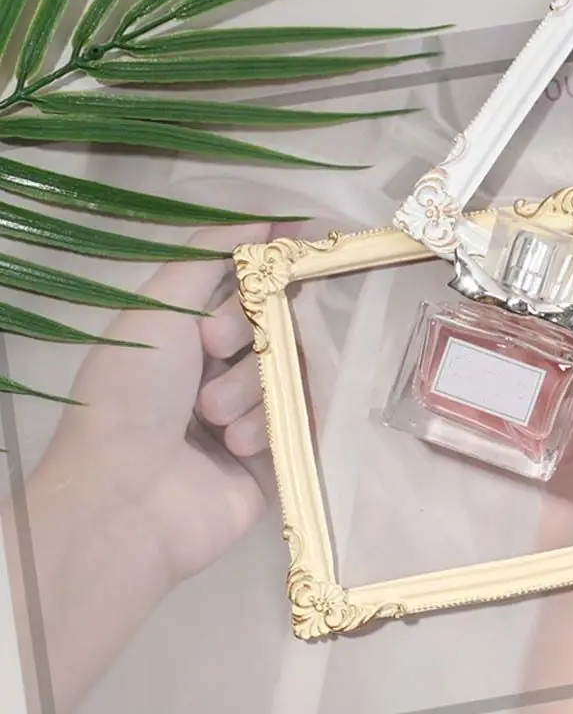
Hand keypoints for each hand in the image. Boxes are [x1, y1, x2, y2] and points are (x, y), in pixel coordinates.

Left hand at [19, 222, 283, 713]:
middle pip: (278, 328)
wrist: (129, 498)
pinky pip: (303, 421)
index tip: (286, 260)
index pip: (252, 287)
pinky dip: (270, 427)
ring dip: (252, 389)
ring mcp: (252, 414)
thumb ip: (210, 254)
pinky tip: (236, 446)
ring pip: (290, 374)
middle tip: (212, 349)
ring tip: (212, 419)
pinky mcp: (277, 456)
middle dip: (249, 335)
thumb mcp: (157, 307)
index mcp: (188, 332)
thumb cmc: (134, 393)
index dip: (264, 276)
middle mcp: (222, 369)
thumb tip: (265, 216)